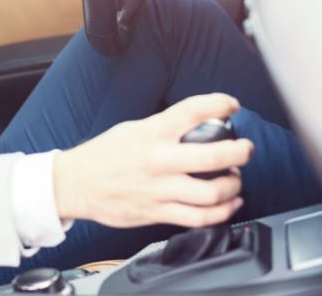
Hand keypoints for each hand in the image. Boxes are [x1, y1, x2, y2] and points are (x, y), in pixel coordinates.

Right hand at [53, 93, 253, 228]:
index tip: (232, 104)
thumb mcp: (133, 130)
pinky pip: (199, 218)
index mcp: (152, 133)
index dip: (220, 103)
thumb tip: (197, 127)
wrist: (75, 183)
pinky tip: (228, 204)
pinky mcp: (158, 212)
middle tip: (245, 149)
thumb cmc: (103, 155)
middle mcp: (159, 160)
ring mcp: (160, 189)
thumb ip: (164, 129)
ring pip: (213, 192)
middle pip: (215, 156)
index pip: (193, 110)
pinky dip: (222, 212)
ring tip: (235, 180)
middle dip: (240, 152)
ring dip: (234, 186)